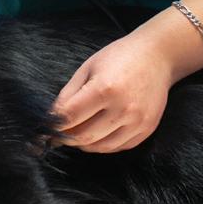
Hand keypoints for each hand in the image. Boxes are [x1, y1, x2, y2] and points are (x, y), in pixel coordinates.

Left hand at [49, 31, 172, 152]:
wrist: (157, 56)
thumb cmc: (119, 57)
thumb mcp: (89, 67)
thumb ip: (69, 93)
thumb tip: (53, 117)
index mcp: (104, 88)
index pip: (70, 117)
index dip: (54, 124)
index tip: (45, 127)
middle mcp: (122, 108)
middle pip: (84, 136)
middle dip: (66, 137)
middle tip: (58, 134)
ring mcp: (137, 122)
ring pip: (100, 147)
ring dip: (84, 143)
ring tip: (77, 132)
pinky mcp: (146, 129)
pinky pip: (118, 147)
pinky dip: (103, 144)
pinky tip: (98, 132)